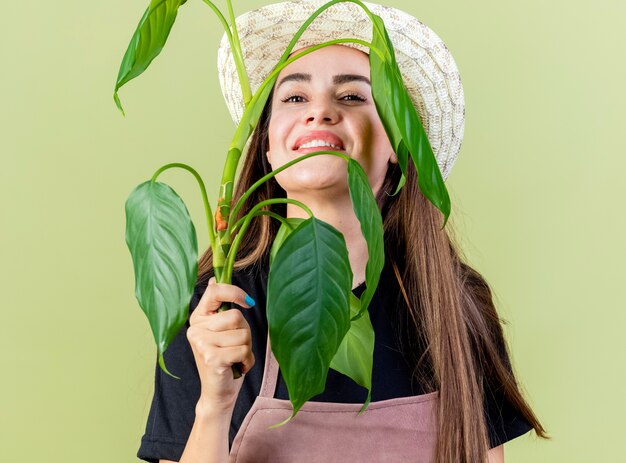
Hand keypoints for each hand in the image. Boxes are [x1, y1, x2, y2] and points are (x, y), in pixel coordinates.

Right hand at [186, 277, 255, 412]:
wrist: (218, 392)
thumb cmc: (226, 359)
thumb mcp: (224, 331)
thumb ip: (221, 308)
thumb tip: (212, 280)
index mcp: (199, 317)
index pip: (215, 291)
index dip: (235, 292)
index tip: (248, 302)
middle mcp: (195, 328)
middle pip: (237, 317)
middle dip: (245, 333)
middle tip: (235, 347)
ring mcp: (201, 343)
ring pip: (243, 334)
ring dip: (246, 349)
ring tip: (235, 358)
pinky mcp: (211, 357)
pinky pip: (243, 350)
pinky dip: (246, 360)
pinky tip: (236, 367)